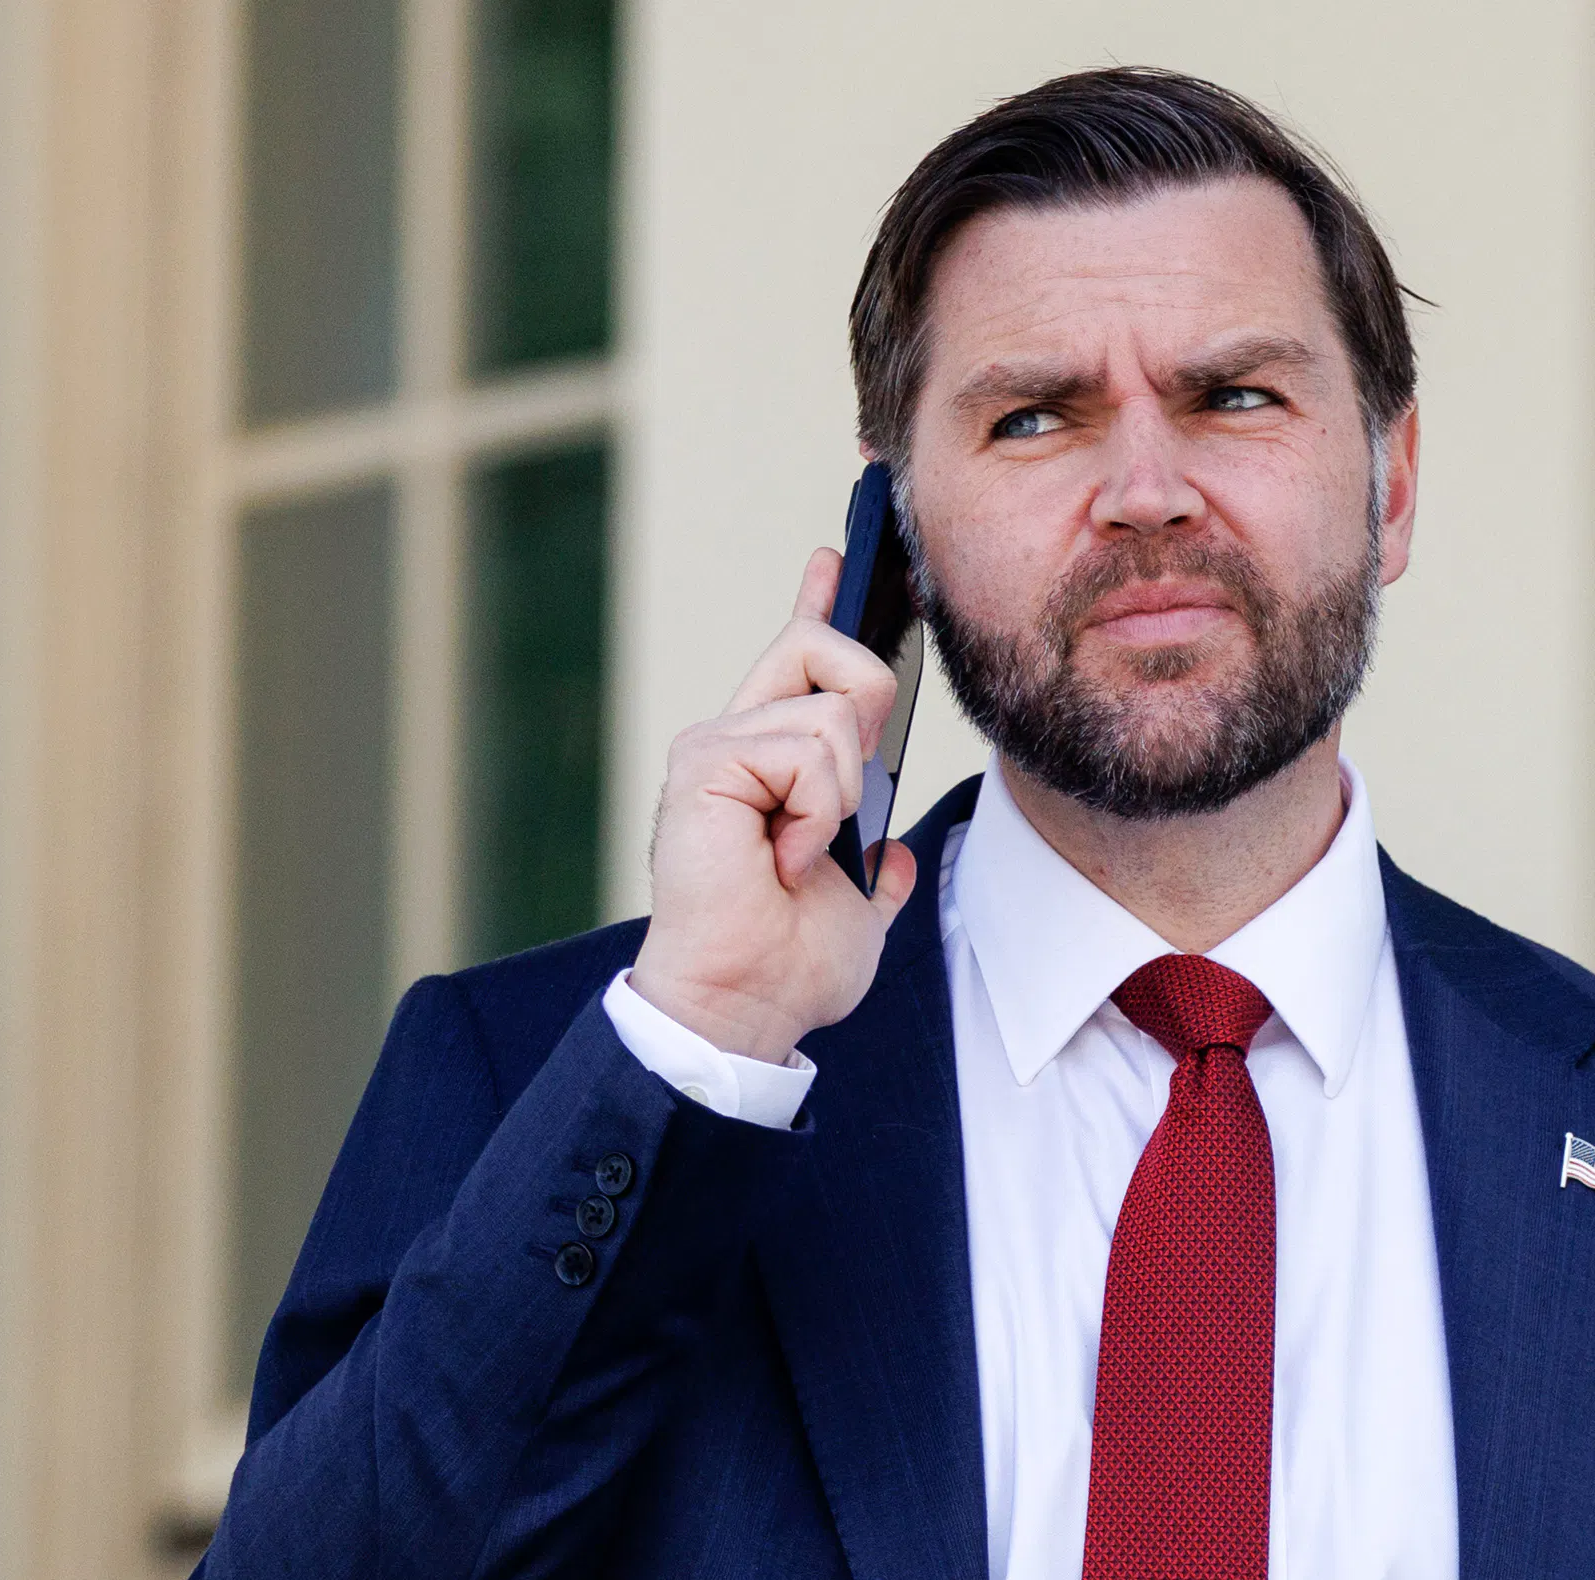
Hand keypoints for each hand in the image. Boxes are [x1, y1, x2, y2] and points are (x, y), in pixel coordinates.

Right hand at [633, 545, 918, 1063]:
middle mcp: (731, 740)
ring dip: (840, 798)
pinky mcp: (705, 764)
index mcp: (765, 764)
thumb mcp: (857, 900)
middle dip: (867, 705)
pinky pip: (806, 750)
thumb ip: (873, 863)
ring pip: (829, 712)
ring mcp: (713, 746)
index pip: (794, 660)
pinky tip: (782, 858)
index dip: (817, 605)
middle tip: (847, 801)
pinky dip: (816, 812)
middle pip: (819, 649)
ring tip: (797, 857)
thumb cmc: (786, 964)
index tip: (834, 557)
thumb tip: (890, 854)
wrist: (744, 1008)